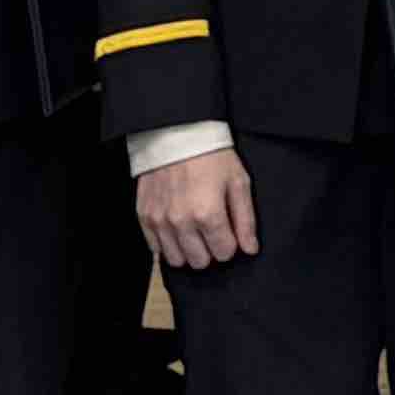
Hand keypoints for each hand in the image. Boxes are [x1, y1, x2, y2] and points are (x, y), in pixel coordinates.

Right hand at [135, 150, 256, 271]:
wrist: (177, 132)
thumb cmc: (212, 155)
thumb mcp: (238, 181)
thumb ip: (245, 219)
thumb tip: (250, 250)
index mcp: (208, 214)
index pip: (224, 253)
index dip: (230, 243)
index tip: (229, 230)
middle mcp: (181, 222)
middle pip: (200, 261)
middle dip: (210, 249)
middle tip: (212, 230)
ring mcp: (160, 220)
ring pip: (176, 260)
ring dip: (188, 250)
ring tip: (194, 230)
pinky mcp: (144, 215)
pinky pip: (155, 248)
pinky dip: (167, 243)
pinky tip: (177, 227)